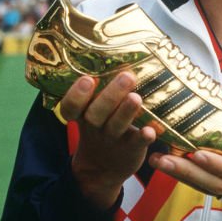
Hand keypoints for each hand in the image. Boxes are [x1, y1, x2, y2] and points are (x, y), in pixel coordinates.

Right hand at [59, 72, 155, 210]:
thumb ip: (99, 91)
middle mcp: (95, 126)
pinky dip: (143, 137)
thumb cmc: (101, 127)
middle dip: (111, 95)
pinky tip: (150, 130)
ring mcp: (112, 140)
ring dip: (126, 112)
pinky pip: (136, 144)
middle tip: (127, 76)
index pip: (71, 106)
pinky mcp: (130, 150)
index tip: (87, 79)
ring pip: (116, 126)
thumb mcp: (91, 113)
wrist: (103, 168)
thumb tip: (115, 52)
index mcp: (82, 114)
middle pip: (97, 113)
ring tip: (136, 97)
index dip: (77, 94)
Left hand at [148, 111, 221, 220]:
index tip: (197, 153)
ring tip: (160, 163)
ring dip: (184, 177)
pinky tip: (177, 172)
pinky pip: (216, 194)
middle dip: (186, 172)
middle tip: (161, 159)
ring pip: (211, 190)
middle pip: (215, 184)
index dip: (218, 165)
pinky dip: (196, 184)